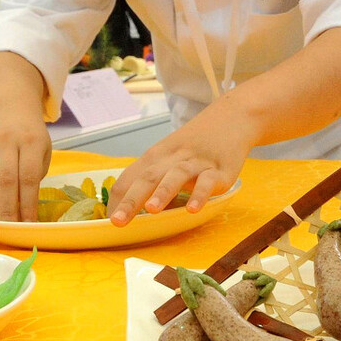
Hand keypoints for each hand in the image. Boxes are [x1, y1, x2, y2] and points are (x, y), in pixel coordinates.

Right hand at [0, 53, 52, 221]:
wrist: (9, 110)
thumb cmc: (30, 137)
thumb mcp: (43, 151)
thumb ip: (35, 176)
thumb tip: (23, 209)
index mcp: (31, 141)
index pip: (29, 177)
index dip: (29, 203)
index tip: (29, 222)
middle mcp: (6, 141)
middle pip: (5, 182)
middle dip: (9, 209)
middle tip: (11, 227)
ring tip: (4, 200)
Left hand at [105, 101, 253, 226]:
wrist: (231, 117)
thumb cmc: (196, 144)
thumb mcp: (169, 155)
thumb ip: (153, 177)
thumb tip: (131, 207)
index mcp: (156, 156)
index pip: (129, 177)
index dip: (117, 200)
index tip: (109, 222)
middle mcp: (172, 158)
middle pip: (147, 177)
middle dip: (131, 200)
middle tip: (117, 222)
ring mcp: (196, 163)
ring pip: (176, 175)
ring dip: (163, 192)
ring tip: (151, 210)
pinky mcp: (219, 170)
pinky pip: (208, 182)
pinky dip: (200, 195)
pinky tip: (193, 209)